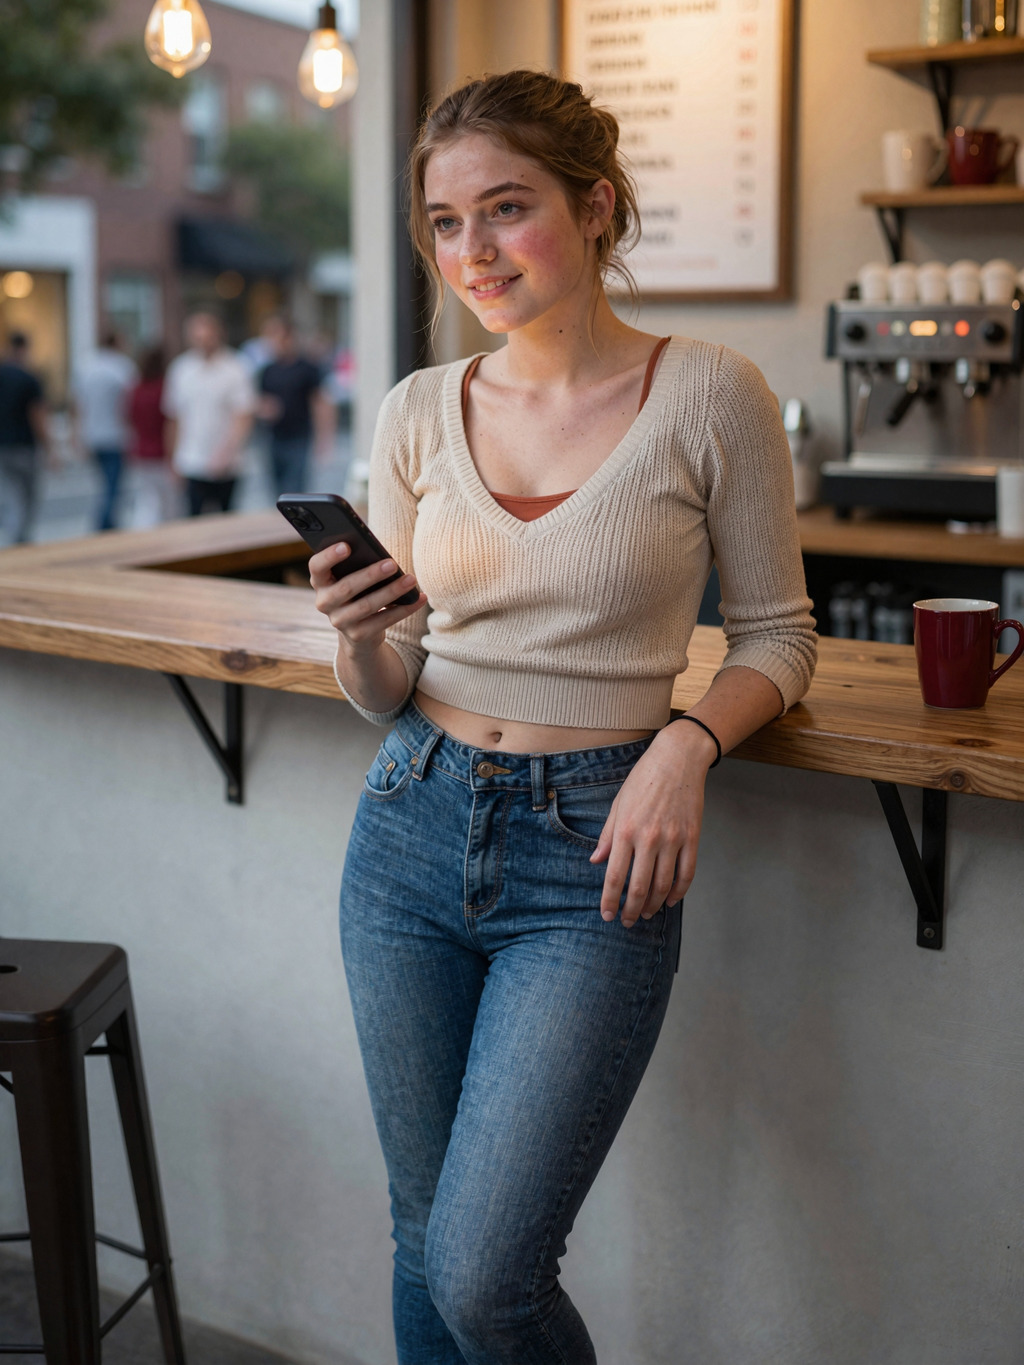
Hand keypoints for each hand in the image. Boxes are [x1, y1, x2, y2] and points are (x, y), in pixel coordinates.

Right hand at [310, 540, 424, 657]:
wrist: (358, 631)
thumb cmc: (359, 591)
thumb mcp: (353, 577)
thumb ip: (358, 565)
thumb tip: (382, 556)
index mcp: (320, 581)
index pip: (316, 566)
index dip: (329, 556)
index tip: (347, 545)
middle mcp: (324, 602)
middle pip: (346, 587)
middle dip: (371, 574)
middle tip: (392, 563)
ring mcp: (340, 621)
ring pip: (367, 605)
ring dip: (391, 591)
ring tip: (410, 579)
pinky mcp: (358, 635)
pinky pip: (384, 621)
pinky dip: (404, 609)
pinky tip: (419, 598)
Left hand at [589, 721, 716, 927]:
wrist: (677, 759)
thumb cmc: (643, 779)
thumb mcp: (618, 804)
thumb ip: (607, 836)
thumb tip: (596, 862)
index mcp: (626, 830)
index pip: (615, 876)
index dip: (610, 900)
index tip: (607, 915)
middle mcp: (649, 839)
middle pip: (639, 887)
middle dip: (631, 910)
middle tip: (627, 922)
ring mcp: (673, 839)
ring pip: (663, 885)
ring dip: (653, 904)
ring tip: (646, 913)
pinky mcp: (692, 838)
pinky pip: (686, 873)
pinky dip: (678, 892)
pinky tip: (669, 901)